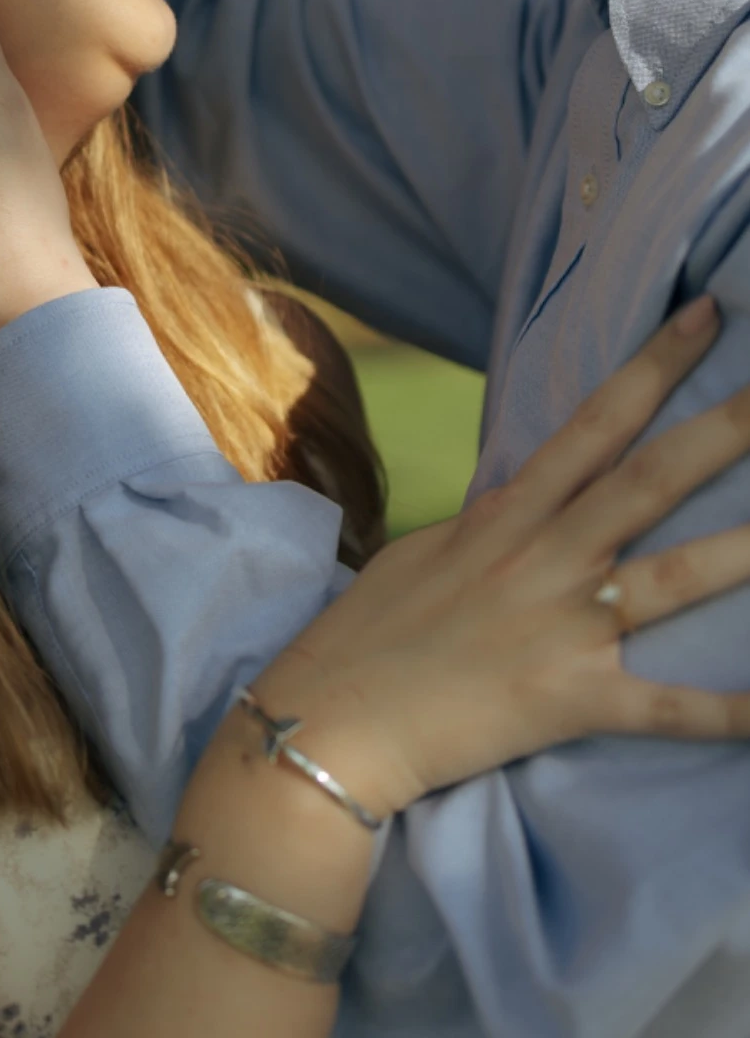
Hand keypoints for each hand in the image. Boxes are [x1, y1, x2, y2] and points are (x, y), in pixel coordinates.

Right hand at [254, 300, 749, 820]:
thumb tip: (523, 500)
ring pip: (676, 578)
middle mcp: (542, 558)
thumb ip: (486, 525)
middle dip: (727, 430)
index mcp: (506, 517)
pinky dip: (731, 711)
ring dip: (749, 550)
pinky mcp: (569, 700)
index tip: (709, 315)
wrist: (330, 722)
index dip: (655, 366)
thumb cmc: (365, 637)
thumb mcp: (424, 554)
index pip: (593, 424)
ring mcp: (561, 627)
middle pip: (651, 479)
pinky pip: (666, 708)